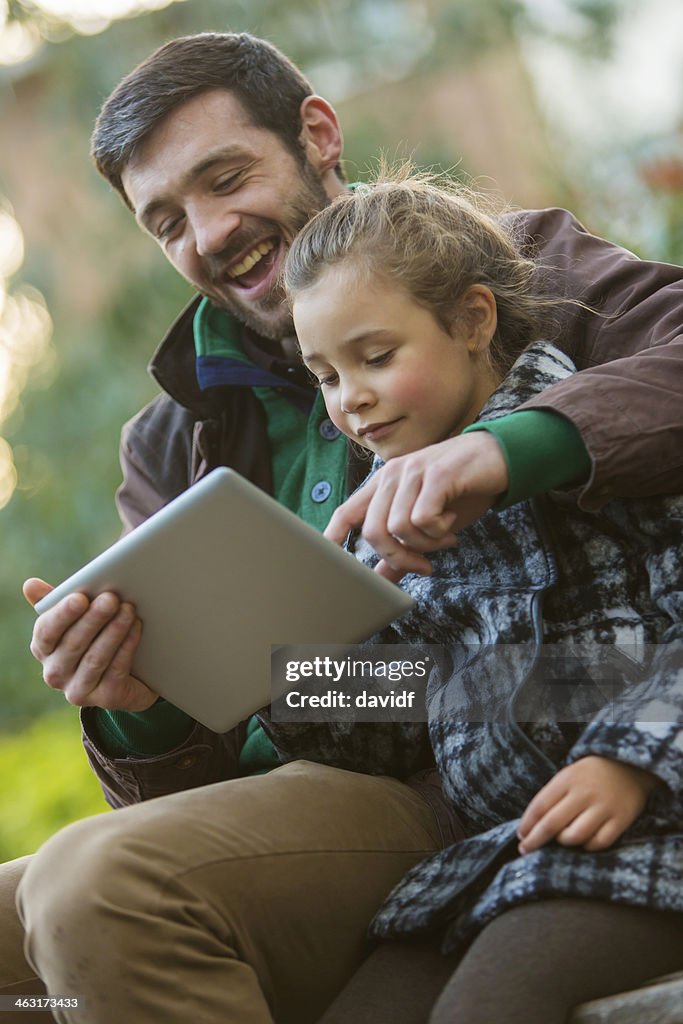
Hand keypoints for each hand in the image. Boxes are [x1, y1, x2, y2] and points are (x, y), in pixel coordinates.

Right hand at [23, 577, 155, 710]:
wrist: (132, 675)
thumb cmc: (97, 636)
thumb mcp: (78, 617)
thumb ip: (56, 600)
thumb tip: (30, 584)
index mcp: (43, 649)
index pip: (46, 632)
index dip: (63, 615)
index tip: (80, 597)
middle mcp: (55, 673)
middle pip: (73, 644)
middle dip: (94, 619)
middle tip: (111, 598)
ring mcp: (78, 690)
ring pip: (95, 658)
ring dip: (113, 631)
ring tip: (128, 610)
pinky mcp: (105, 699)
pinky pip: (116, 671)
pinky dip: (127, 647)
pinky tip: (136, 628)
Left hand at [324, 432, 508, 580]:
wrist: (500, 456)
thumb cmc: (462, 489)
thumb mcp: (429, 521)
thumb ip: (403, 547)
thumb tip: (382, 579)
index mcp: (384, 483)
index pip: (347, 512)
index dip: (333, 539)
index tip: (331, 565)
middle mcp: (392, 475)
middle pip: (373, 531)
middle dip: (398, 558)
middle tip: (424, 565)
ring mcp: (413, 472)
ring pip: (398, 528)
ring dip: (424, 544)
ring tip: (444, 538)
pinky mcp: (436, 476)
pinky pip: (422, 519)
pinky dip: (437, 531)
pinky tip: (451, 524)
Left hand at [517, 756, 657, 853]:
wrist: (630, 765)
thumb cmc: (591, 775)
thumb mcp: (568, 776)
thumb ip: (552, 797)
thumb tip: (531, 826)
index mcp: (567, 779)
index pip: (540, 806)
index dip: (527, 824)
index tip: (520, 836)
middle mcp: (584, 793)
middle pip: (552, 824)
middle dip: (535, 840)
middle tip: (525, 850)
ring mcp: (604, 807)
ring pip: (575, 836)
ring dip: (563, 842)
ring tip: (560, 840)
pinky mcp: (621, 819)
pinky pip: (599, 842)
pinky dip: (588, 846)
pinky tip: (583, 842)